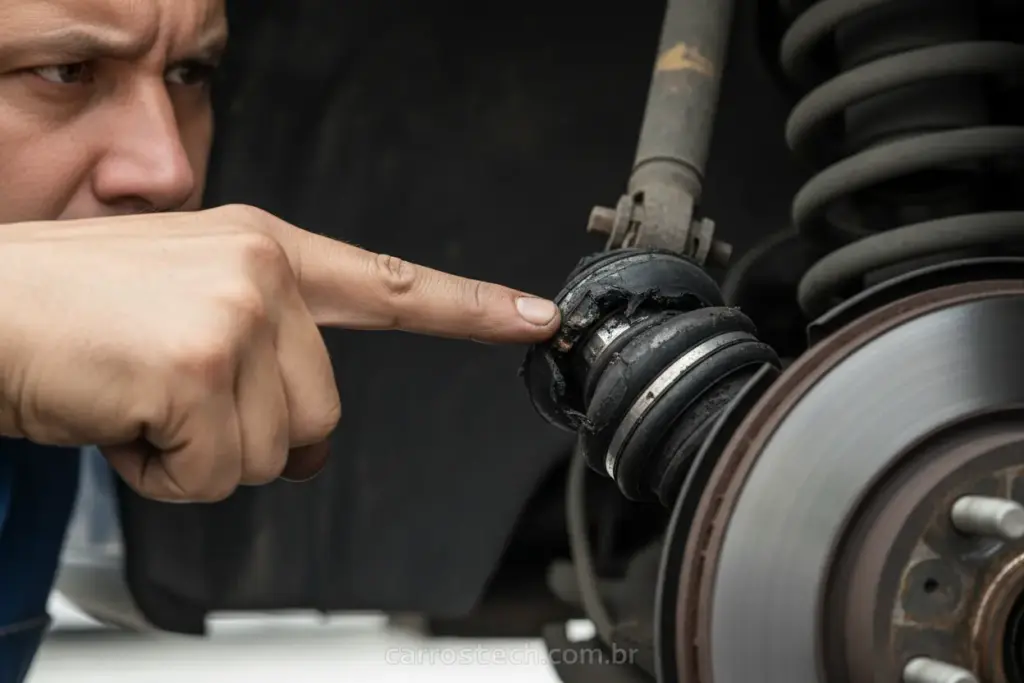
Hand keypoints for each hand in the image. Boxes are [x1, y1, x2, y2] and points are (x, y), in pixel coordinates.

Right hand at [0, 204, 559, 500]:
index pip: (391, 285)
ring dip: (197, 451)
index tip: (535, 319)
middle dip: (248, 434)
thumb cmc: (69, 309)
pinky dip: (161, 472)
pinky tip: (121, 416)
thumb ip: (265, 344)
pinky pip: (212, 476)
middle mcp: (262, 272)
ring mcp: (236, 316)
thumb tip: (307, 435)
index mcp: (266, 249)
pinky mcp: (200, 368)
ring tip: (137, 395)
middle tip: (172, 394)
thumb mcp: (185, 294)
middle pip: (320, 414)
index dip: (470, 309)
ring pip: (269, 453)